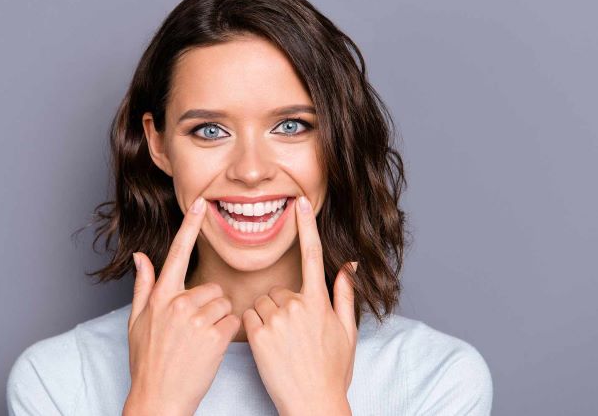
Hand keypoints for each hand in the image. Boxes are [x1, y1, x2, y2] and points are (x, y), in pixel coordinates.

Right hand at [124, 196, 241, 415]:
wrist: (158, 399)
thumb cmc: (147, 362)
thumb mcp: (136, 322)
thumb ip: (143, 286)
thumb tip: (140, 256)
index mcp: (161, 296)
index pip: (177, 252)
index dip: (190, 225)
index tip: (201, 203)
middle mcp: (178, 303)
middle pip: (212, 287)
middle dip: (210, 305)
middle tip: (195, 330)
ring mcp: (197, 320)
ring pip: (225, 304)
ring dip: (219, 320)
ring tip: (201, 342)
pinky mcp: (215, 337)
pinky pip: (234, 322)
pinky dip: (229, 334)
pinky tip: (211, 349)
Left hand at [241, 195, 357, 415]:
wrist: (313, 403)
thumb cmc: (332, 371)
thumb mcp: (347, 332)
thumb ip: (344, 295)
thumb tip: (350, 265)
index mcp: (320, 302)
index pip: (312, 256)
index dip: (306, 227)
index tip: (300, 202)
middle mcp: (298, 306)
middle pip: (279, 289)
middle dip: (281, 306)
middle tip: (292, 336)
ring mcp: (277, 320)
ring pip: (261, 302)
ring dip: (266, 318)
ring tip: (281, 345)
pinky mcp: (258, 334)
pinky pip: (247, 317)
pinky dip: (253, 328)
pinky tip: (267, 347)